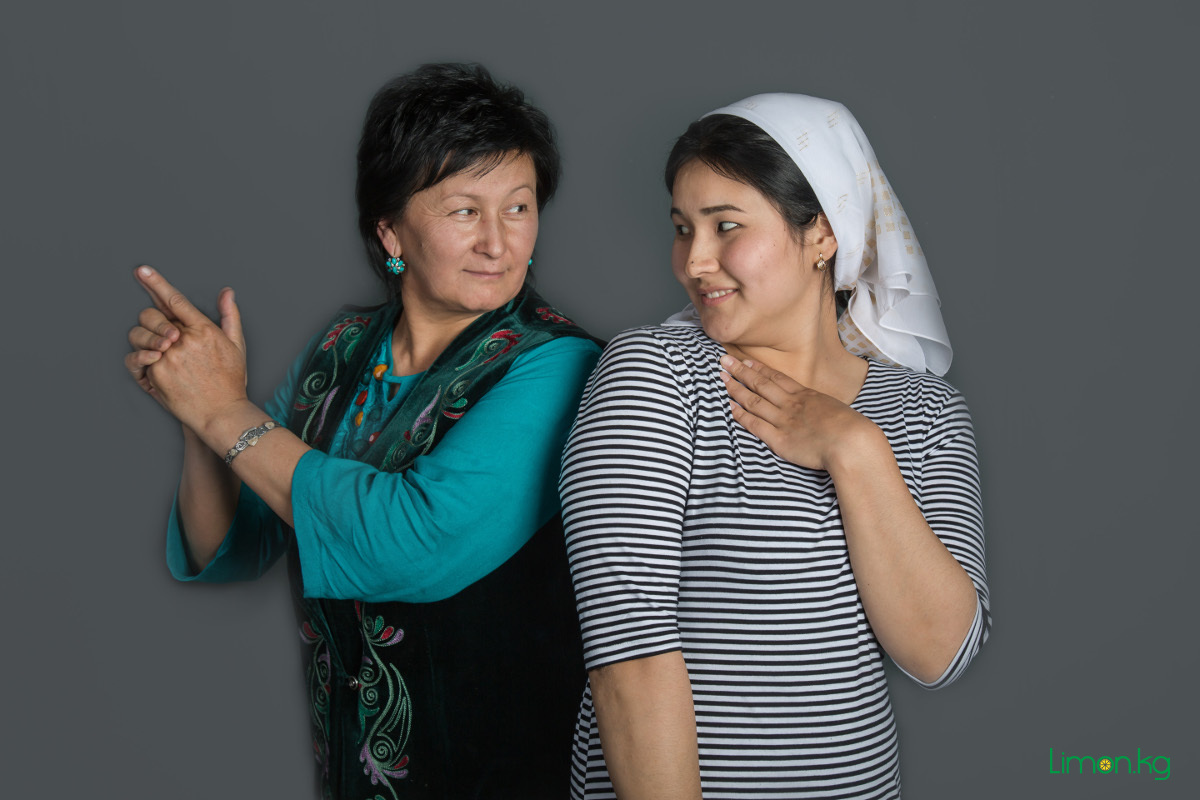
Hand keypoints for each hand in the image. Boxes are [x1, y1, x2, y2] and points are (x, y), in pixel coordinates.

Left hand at [126, 266, 248, 432]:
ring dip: (146, 339)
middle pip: (151, 315)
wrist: (220, 413)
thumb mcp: (237, 346)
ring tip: (161, 351)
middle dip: (152, 321)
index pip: (174, 300)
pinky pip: (137, 358)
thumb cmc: (230, 381)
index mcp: (204, 330)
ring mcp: (167, 358)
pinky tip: (155, 362)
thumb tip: (226, 292)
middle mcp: (184, 341)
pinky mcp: (156, 374)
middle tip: (162, 334)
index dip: (156, 283)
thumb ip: (229, 316)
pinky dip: (142, 358)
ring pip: (140, 336)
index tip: (142, 271)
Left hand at [719, 354, 875, 471]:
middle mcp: (791, 404)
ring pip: (754, 400)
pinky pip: (755, 425)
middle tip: (724, 360)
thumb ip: (822, 409)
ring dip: (736, 388)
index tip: (746, 361)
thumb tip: (821, 412)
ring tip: (722, 378)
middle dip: (741, 371)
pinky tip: (730, 407)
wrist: (851, 442)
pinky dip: (741, 415)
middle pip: (761, 384)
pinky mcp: (779, 439)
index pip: (777, 378)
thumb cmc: (851, 429)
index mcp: (806, 395)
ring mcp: (783, 420)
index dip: (759, 369)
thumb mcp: (836, 410)